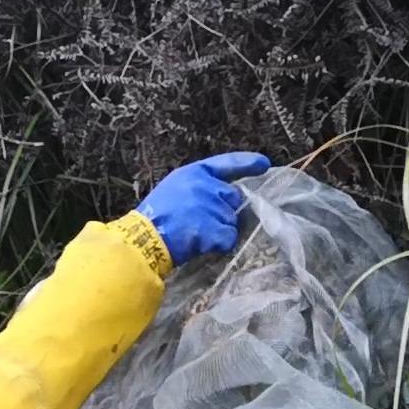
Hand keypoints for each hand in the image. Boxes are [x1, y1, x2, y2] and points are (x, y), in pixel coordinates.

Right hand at [135, 152, 271, 265]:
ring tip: (195, 235)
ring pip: (231, 221)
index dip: (247, 163)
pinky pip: (229, 238)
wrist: (144, 240)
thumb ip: (198, 189)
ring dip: (219, 230)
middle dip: (224, 210)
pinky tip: (201, 245)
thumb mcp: (172, 189)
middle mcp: (206, 186)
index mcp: (193, 173)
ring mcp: (212, 208)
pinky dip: (219, 245)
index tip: (264, 164)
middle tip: (201, 222)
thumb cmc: (153, 217)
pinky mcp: (215, 229)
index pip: (226, 164)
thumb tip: (225, 197)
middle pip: (233, 198)